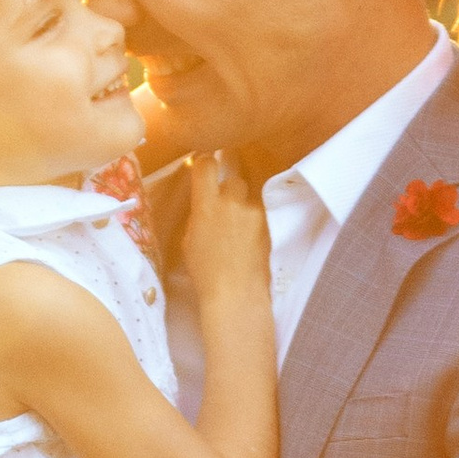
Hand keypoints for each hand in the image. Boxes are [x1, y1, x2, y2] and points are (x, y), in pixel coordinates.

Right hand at [179, 147, 269, 311]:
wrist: (236, 293)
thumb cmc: (206, 273)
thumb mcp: (190, 240)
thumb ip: (199, 213)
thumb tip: (205, 201)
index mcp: (206, 205)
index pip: (206, 164)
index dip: (205, 164)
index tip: (205, 167)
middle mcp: (231, 202)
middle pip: (233, 178)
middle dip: (229, 189)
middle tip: (224, 206)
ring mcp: (254, 212)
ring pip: (250, 196)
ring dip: (243, 205)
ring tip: (238, 228)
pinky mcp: (268, 223)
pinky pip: (260, 212)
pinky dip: (254, 220)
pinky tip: (249, 238)